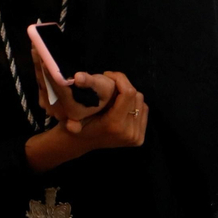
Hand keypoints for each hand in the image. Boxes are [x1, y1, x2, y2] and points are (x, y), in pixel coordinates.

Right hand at [24, 71, 147, 172]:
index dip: (120, 79)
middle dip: (123, 86)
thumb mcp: (73, 113)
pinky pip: (143, 111)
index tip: (108, 75)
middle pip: (136, 96)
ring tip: (115, 95)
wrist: (80, 143)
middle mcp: (128, 132)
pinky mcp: (139, 139)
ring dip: (129, 96)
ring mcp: (135, 137)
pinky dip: (134, 105)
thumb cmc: (77, 123)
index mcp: (114, 124)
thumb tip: (76, 81)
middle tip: (110, 84)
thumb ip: (76, 99)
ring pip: (141, 102)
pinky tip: (121, 106)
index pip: (128, 93)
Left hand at [30, 47, 112, 124]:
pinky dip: (40, 69)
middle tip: (36, 46)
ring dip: (38, 65)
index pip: (58, 89)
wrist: (99, 98)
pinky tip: (38, 55)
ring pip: (41, 82)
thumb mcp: (103, 87)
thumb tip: (78, 77)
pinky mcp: (47, 99)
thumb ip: (90, 82)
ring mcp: (50, 105)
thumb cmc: (102, 91)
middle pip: (46, 85)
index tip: (44, 59)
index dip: (50, 74)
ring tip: (36, 47)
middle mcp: (58, 110)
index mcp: (72, 109)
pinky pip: (41, 82)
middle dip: (40, 64)